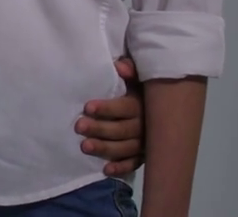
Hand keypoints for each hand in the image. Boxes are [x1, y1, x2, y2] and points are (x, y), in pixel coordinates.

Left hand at [76, 57, 144, 175]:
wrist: (159, 106)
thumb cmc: (136, 88)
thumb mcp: (135, 76)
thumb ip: (129, 69)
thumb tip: (120, 66)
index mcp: (141, 104)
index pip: (126, 108)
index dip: (107, 108)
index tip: (87, 107)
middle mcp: (145, 125)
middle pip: (123, 130)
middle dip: (100, 129)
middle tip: (79, 127)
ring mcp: (145, 142)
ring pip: (126, 148)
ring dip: (106, 148)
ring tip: (85, 147)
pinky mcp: (143, 155)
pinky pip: (134, 164)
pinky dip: (121, 168)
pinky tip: (106, 170)